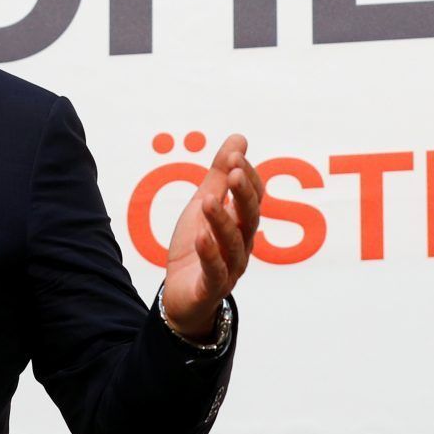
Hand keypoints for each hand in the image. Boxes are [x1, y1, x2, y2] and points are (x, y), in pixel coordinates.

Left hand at [160, 134, 263, 340]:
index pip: (253, 197)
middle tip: (234, 172)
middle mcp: (242, 245)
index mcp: (241, 224)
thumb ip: (219, 175)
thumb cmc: (197, 247)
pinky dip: (210, 254)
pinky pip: (215, 271)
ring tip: (208, 201)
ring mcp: (230, 269)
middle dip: (243, 194)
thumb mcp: (204, 205)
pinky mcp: (211, 288)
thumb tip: (239, 139)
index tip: (235, 154)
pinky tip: (202, 236)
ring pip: (232, 244)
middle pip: (250, 218)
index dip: (247, 176)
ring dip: (222, 221)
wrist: (180, 294)